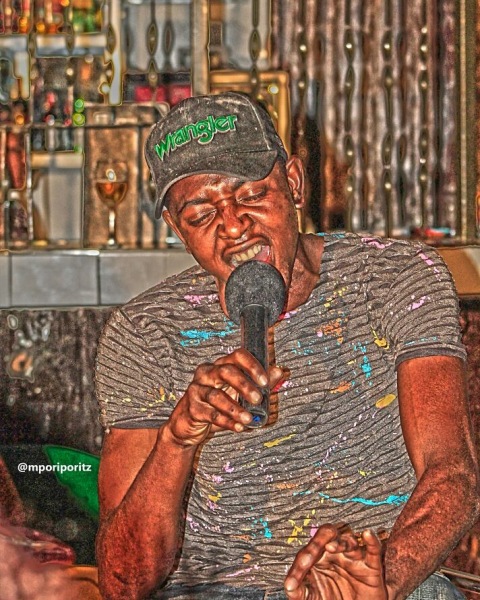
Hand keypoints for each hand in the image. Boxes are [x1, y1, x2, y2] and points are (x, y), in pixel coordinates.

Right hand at [166, 349, 282, 445]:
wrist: (188, 425)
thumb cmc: (215, 406)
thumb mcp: (238, 394)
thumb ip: (258, 383)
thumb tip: (279, 371)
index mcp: (220, 365)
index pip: (237, 356)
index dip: (252, 366)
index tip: (264, 381)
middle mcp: (207, 373)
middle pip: (225, 372)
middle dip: (244, 385)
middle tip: (257, 399)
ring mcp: (197, 390)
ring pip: (216, 395)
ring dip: (235, 408)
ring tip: (248, 419)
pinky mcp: (192, 408)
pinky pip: (210, 414)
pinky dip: (226, 421)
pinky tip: (238, 427)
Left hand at [284, 524, 386, 599]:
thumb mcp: (311, 597)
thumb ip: (299, 591)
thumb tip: (289, 586)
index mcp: (319, 557)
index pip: (308, 551)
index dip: (301, 562)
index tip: (295, 578)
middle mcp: (336, 553)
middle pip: (327, 536)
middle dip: (318, 541)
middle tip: (311, 554)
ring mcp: (354, 557)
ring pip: (348, 541)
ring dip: (340, 542)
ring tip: (331, 547)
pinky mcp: (371, 566)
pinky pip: (373, 550)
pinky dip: (372, 540)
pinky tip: (367, 534)